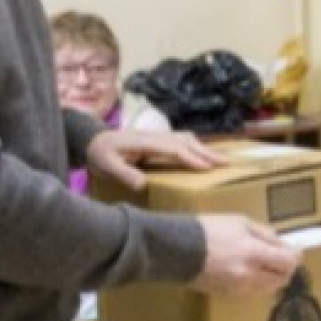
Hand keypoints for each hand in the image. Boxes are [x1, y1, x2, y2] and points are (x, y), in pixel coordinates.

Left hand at [85, 130, 221, 190]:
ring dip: (204, 148)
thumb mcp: (107, 166)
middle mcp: (155, 136)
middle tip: (227, 163)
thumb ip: (124, 174)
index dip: (192, 158)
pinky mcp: (157, 140)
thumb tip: (142, 184)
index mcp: (145, 142)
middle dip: (207, 152)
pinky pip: (181, 141)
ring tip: (221, 160)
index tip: (208, 168)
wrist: (93, 140)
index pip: (174, 149)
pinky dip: (196, 147)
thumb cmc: (100, 154)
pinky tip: (203, 155)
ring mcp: (157, 136)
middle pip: (186, 141)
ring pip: (186, 138)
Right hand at [193, 214, 299, 294]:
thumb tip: (281, 243)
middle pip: (282, 279)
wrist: (178, 249)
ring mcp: (238, 288)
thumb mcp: (240, 222)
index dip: (295, 256)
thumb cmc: (208, 230)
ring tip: (264, 263)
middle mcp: (250, 276)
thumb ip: (264, 234)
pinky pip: (251, 292)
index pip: (288, 263)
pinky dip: (256, 283)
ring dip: (272, 277)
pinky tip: (248, 271)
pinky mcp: (228, 295)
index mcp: (254, 254)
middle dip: (285, 268)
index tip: (295, 249)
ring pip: (268, 289)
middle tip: (281, 256)